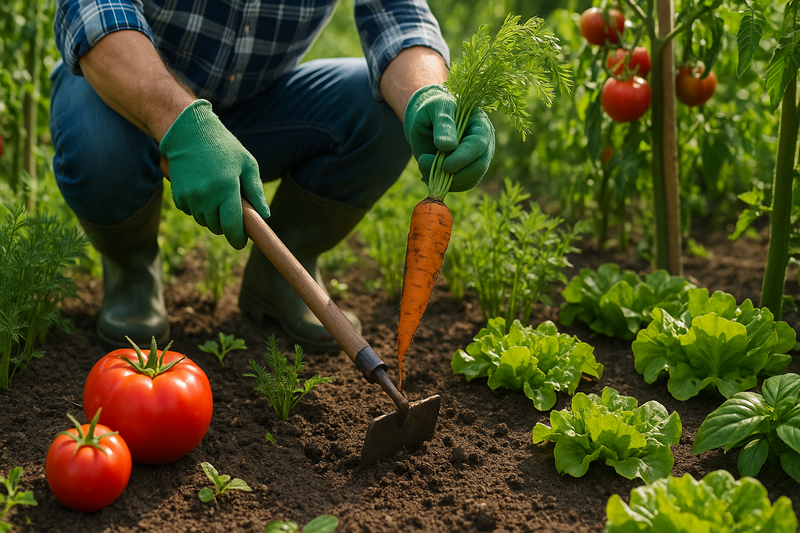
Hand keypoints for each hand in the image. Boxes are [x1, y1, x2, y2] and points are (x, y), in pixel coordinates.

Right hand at [160, 100, 269, 248]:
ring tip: (217, 193)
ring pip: (205, 222)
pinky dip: (199, 208)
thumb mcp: (247, 164)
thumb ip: (256, 191)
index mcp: (226, 188)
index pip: (232, 226)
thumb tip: (265, 216)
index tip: (242, 242)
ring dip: (213, 216)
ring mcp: (190, 197)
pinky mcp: (178, 196)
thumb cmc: (224, 147)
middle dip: (227, 224)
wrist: (188, 132)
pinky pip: (192, 213)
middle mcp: (206, 196)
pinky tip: (203, 190)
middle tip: (232, 207)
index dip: (238, 239)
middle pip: (218, 228)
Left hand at [403, 85, 494, 192]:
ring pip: (470, 180)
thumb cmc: (433, 110)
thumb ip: (443, 124)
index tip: (446, 166)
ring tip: (424, 165)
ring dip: (446, 181)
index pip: (478, 145)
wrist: (427, 120)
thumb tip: (448, 146)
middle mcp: (484, 144)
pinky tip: (429, 173)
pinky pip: (460, 186)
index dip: (463, 157)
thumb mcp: (436, 108)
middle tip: (429, 170)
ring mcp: (477, 160)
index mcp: (480, 125)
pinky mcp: (467, 172)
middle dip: (455, 175)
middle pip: (479, 167)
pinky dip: (444, 185)